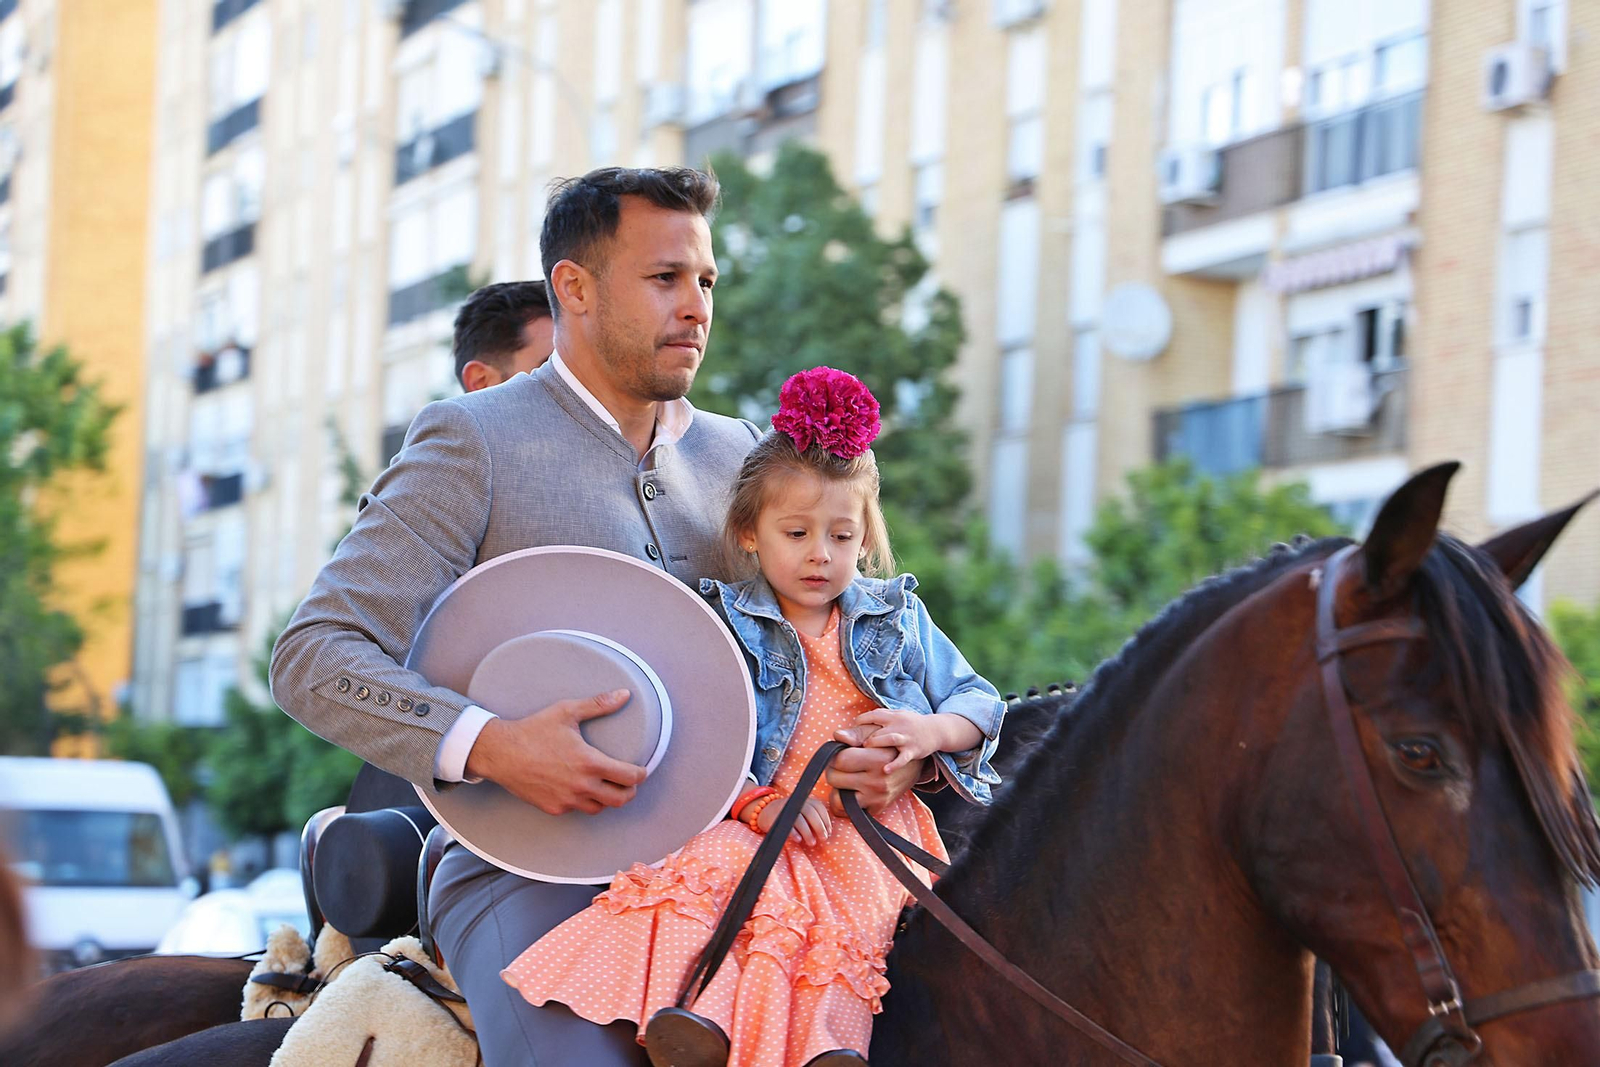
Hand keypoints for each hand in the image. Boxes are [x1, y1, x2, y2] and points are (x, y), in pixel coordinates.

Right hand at [464, 689, 648, 815]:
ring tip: (606, 786)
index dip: (641, 774)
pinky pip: (577, 810)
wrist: (501, 753)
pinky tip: (581, 789)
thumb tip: (624, 694)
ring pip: (600, 808)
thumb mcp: (567, 711)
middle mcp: (581, 786)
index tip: (641, 770)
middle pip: (621, 799)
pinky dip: (583, 802)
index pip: (630, 777)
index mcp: (589, 762)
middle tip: (628, 782)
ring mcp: (567, 800)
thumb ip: (599, 704)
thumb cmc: (534, 730)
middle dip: (630, 791)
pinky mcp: (554, 808)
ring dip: (607, 799)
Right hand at [757, 794, 831, 845]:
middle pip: (810, 812)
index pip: (818, 806)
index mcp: (804, 800)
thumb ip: (813, 817)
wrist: (765, 811)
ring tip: (812, 843)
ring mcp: (785, 809)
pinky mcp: (776, 818)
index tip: (829, 831)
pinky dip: (794, 833)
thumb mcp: (801, 811)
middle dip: (819, 826)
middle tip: (824, 838)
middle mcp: (795, 802)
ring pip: (799, 819)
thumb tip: (827, 832)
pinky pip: (787, 826)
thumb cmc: (789, 814)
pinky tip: (798, 840)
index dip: (826, 819)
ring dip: (808, 832)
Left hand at [826, 726, 926, 815]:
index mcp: (877, 760)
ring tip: (845, 779)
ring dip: (837, 789)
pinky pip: (846, 811)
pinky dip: (844, 802)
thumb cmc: (888, 746)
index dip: (834, 755)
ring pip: (837, 799)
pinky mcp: (876, 809)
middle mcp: (878, 782)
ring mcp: (877, 798)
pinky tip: (851, 790)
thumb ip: (855, 734)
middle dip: (834, 770)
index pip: (839, 760)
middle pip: (834, 778)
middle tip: (843, 766)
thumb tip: (837, 735)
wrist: (912, 767)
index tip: (840, 753)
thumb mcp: (875, 734)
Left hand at [855, 709, 942, 773]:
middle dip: (865, 738)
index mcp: (892, 716)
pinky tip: (885, 770)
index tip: (851, 733)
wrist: (936, 730)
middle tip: (855, 750)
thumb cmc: (910, 724)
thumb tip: (848, 728)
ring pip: (889, 738)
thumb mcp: (895, 717)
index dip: (860, 722)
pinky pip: (903, 758)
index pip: (872, 715)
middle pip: (878, 728)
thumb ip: (876, 720)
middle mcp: (898, 725)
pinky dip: (894, 764)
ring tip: (867, 754)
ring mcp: (906, 738)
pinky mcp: (913, 750)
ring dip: (876, 744)